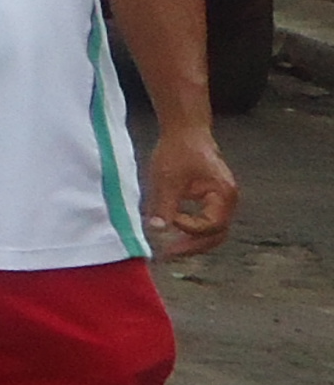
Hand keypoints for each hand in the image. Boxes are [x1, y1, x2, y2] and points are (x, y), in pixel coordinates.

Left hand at [145, 128, 238, 255]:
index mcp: (224, 196)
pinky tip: (173, 229)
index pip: (211, 226)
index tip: (169, 221)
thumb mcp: (167, 179)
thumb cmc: (178, 150)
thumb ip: (164, 205)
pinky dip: (192, 227)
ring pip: (212, 229)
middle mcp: (227, 200)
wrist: (185, 129)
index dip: (189, 228)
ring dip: (193, 240)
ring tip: (171, 249)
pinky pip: (206, 219)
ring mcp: (221, 199)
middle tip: (169, 255)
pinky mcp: (212, 197)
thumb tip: (157, 230)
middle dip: (193, 246)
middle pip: (216, 234)